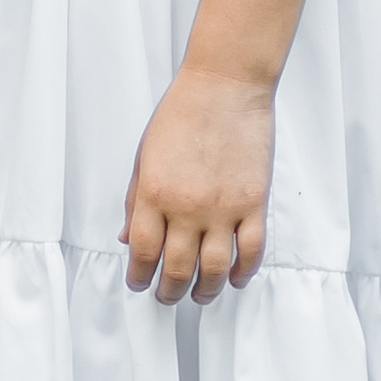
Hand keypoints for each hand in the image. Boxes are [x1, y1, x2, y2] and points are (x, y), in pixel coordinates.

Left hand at [122, 68, 273, 302]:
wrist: (225, 84)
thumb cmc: (180, 114)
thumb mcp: (144, 156)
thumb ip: (134, 200)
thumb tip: (126, 239)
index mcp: (153, 193)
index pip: (142, 252)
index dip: (138, 275)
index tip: (138, 282)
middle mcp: (187, 206)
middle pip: (176, 269)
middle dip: (168, 291)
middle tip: (166, 296)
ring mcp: (223, 207)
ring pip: (214, 269)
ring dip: (205, 290)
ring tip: (199, 295)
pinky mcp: (254, 202)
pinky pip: (251, 250)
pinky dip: (243, 271)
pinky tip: (235, 278)